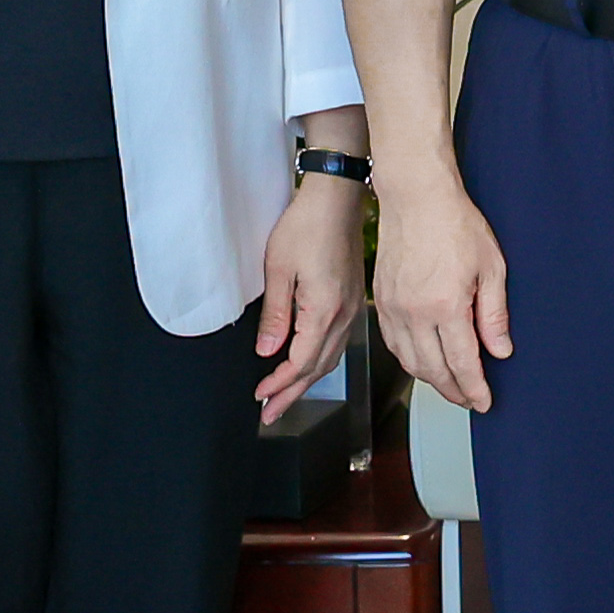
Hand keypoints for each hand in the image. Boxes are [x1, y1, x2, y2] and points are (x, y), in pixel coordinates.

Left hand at [252, 170, 368, 427]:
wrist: (337, 199)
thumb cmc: (307, 226)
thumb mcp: (279, 269)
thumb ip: (275, 315)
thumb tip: (267, 351)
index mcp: (325, 311)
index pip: (300, 362)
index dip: (279, 384)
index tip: (260, 396)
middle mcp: (344, 315)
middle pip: (318, 368)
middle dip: (293, 394)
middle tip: (270, 414)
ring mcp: (352, 309)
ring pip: (330, 358)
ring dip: (307, 381)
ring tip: (286, 397)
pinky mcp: (353, 301)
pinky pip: (337, 343)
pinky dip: (320, 362)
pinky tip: (309, 365)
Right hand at [373, 176, 515, 414]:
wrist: (415, 196)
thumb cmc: (454, 223)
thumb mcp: (491, 267)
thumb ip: (494, 315)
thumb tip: (500, 350)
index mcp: (445, 306)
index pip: (461, 363)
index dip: (474, 388)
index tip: (484, 402)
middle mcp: (414, 313)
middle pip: (433, 370)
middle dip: (454, 391)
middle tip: (469, 399)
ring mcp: (393, 308)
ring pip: (410, 361)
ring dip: (431, 380)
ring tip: (450, 385)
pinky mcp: (381, 300)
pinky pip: (393, 343)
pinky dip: (409, 360)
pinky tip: (423, 361)